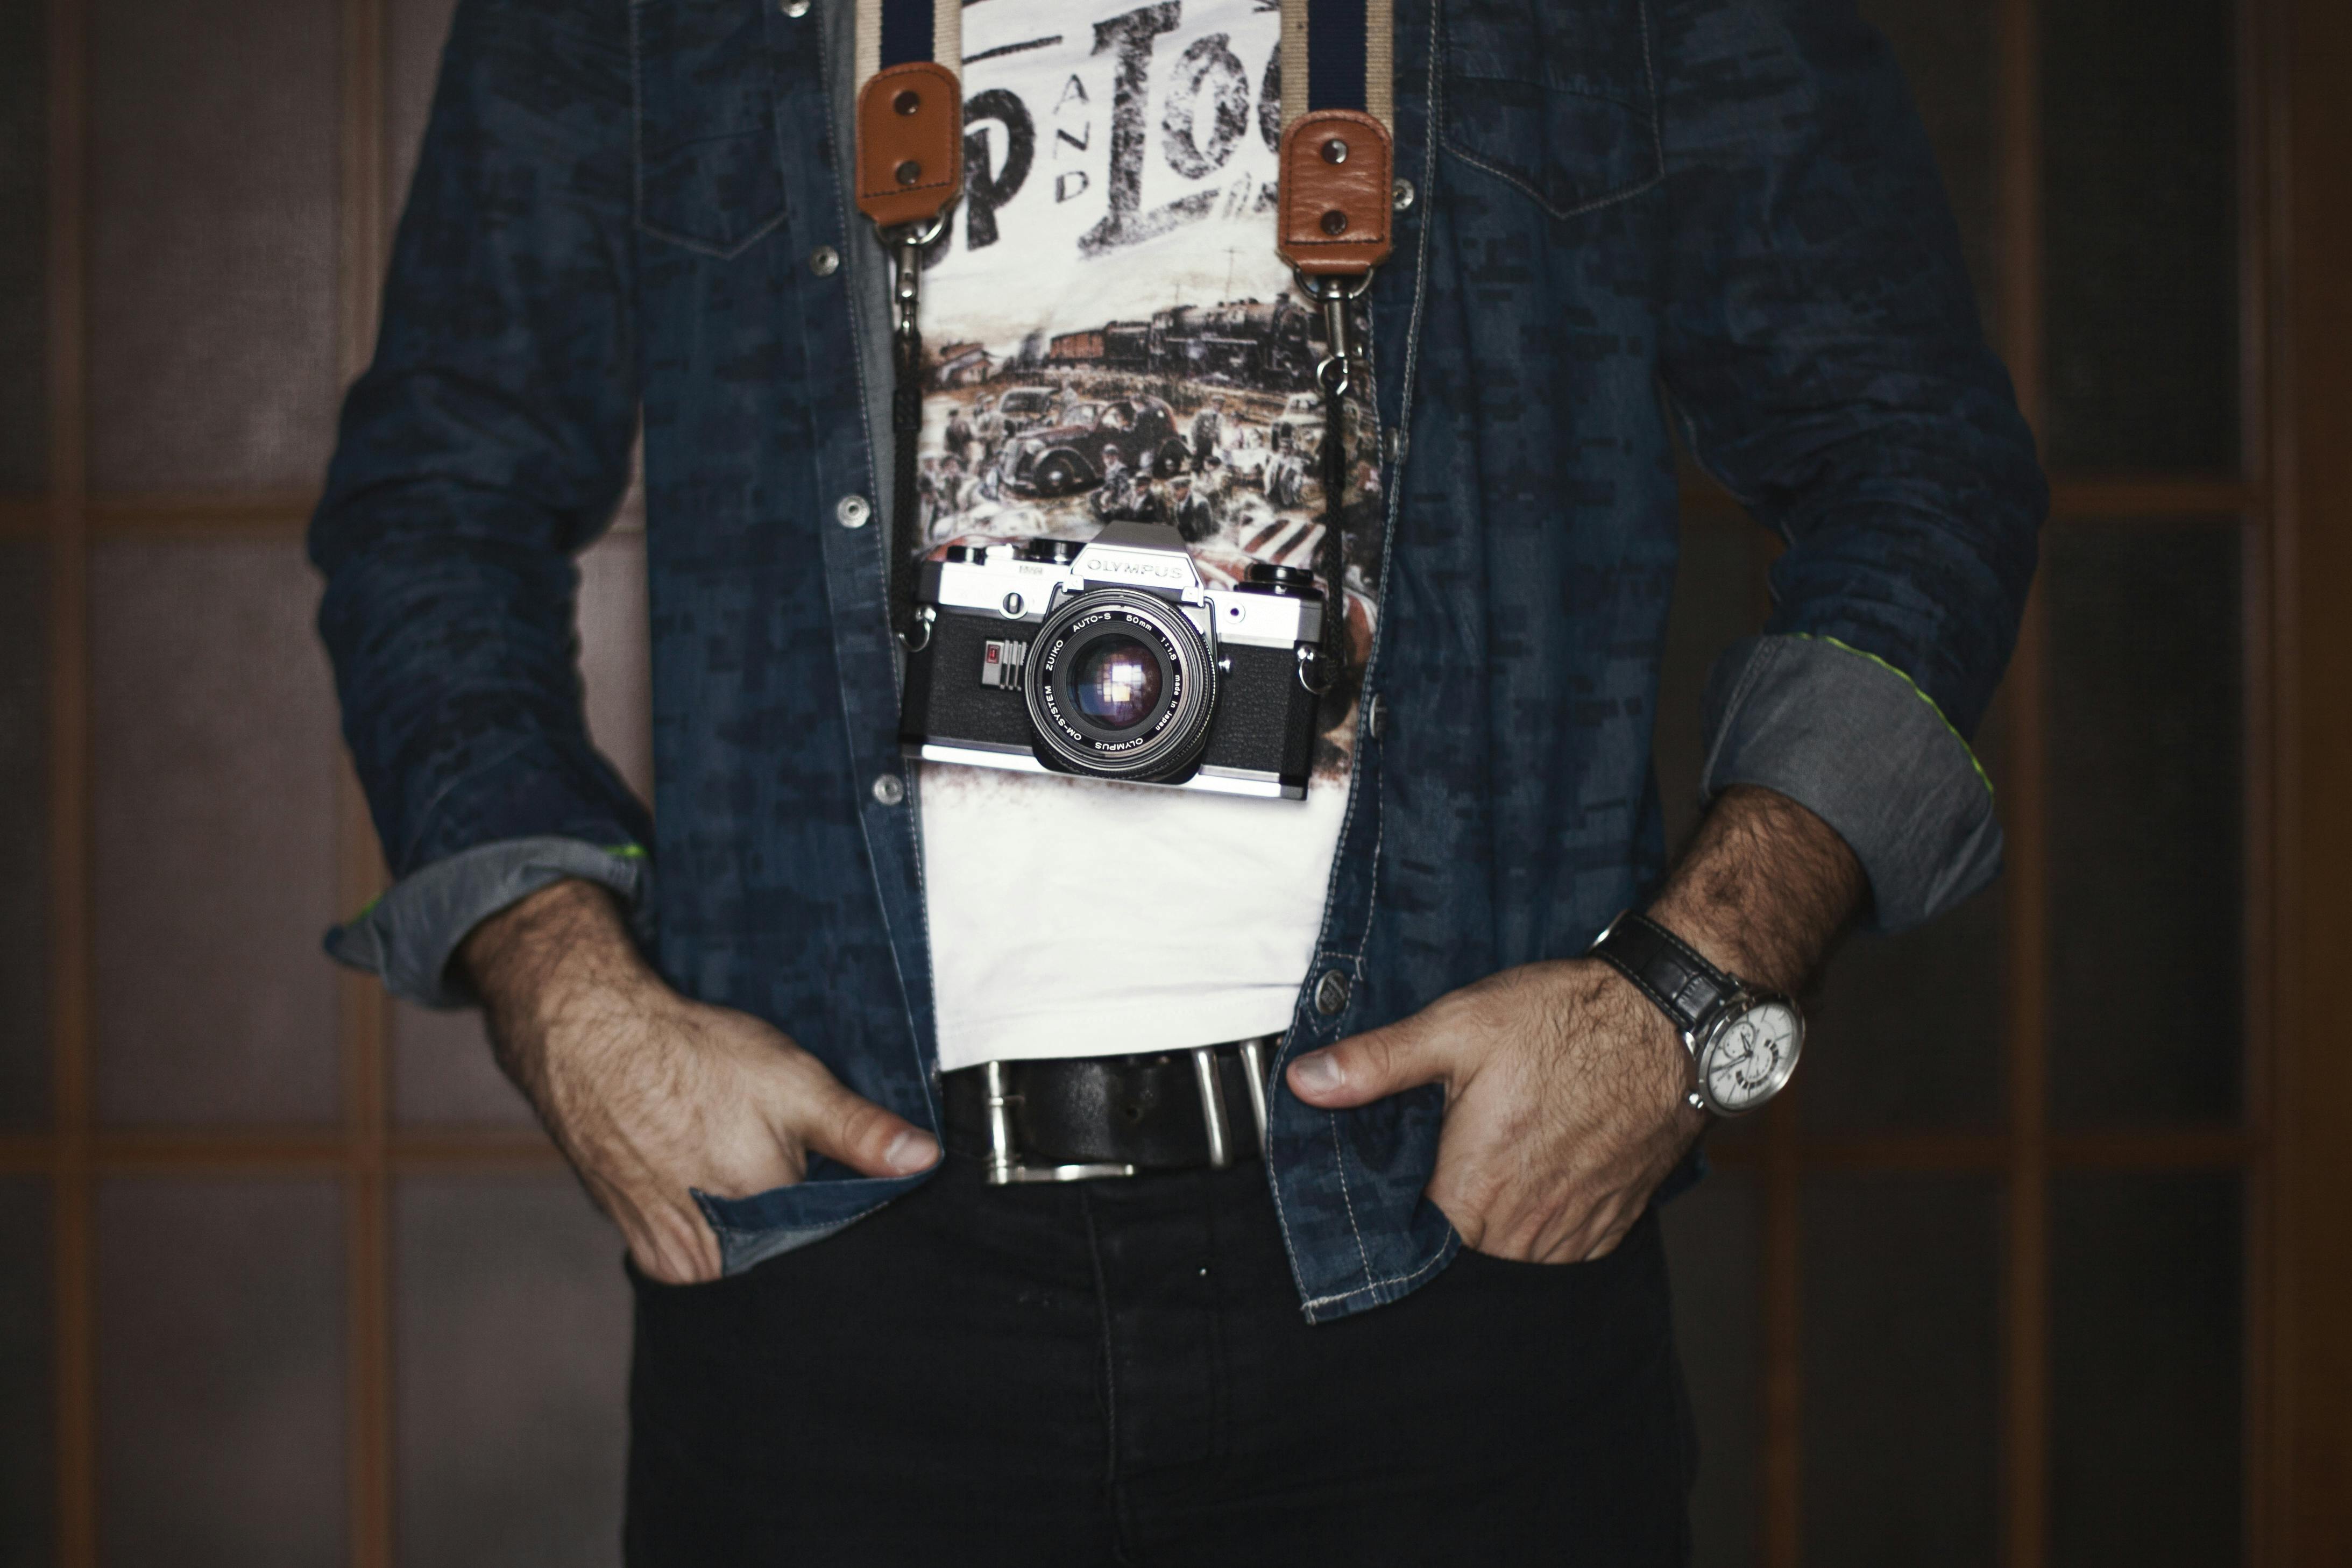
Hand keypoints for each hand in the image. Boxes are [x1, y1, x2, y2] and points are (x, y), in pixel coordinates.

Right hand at [461, 880, 938, 1284]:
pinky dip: (715, 1218)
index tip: (838, 1174)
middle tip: (780, 1155)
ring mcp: (670, 1256)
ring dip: (754, 1219)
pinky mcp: (643, 1244)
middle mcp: (710, 1259)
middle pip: (783, 1256)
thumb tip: (922, 1160)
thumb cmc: (691, 1057)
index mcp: (760, 1227)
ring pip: (741, 1254)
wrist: (592, 1040)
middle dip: (798, 1217)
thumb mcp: (794, 1083)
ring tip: (735, 1156)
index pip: (829, 1246)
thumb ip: (861, 1132)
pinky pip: (701, 1248)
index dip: (842, 1209)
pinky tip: (709, 1172)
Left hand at [1287, 959, 1702, 1262]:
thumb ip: (1377, 1064)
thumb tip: (1307, 1082)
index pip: (1407, 1246)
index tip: (1382, 1196)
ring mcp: (1572, 1235)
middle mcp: (1523, 1231)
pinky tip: (1529, 1184)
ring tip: (1482, 1177)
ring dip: (1489, 1233)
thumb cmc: (1566, 1020)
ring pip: (1507, 1262)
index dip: (1388, 1224)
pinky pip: (1557, 1254)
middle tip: (1435, 1173)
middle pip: (1457, 1259)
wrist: (1669, 1021)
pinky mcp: (1610, 1227)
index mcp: (1475, 1192)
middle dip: (1437, 1228)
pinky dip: (1536, 1231)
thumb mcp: (1458, 1026)